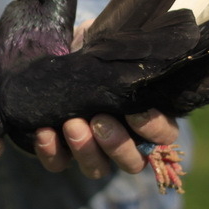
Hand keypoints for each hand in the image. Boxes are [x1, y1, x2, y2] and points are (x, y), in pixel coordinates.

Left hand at [34, 19, 179, 177]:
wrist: (56, 57)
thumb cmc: (93, 51)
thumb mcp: (109, 44)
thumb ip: (121, 47)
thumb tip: (125, 39)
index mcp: (145, 117)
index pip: (164, 135)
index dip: (153, 128)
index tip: (136, 111)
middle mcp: (123, 141)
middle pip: (132, 162)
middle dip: (116, 144)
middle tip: (99, 120)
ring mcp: (93, 151)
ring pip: (97, 168)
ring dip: (85, 150)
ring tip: (71, 124)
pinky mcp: (61, 153)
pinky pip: (58, 162)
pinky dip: (51, 152)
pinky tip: (44, 131)